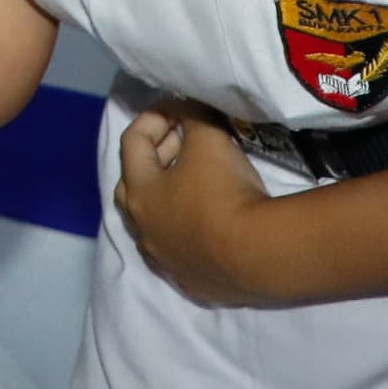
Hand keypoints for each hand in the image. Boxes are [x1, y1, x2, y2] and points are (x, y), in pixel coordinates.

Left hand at [118, 100, 280, 308]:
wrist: (255, 254)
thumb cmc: (223, 190)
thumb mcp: (209, 138)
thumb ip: (194, 117)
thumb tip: (189, 111)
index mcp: (139, 192)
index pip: (132, 142)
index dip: (155, 117)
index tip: (180, 108)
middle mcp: (143, 229)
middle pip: (133, 186)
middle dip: (156, 158)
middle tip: (184, 143)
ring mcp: (164, 259)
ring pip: (154, 222)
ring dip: (170, 197)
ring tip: (196, 180)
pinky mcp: (190, 280)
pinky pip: (179, 249)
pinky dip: (188, 230)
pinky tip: (211, 222)